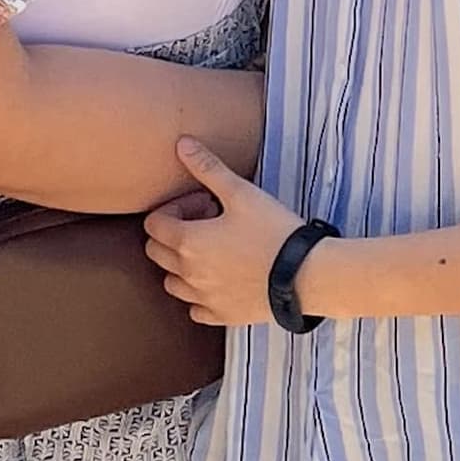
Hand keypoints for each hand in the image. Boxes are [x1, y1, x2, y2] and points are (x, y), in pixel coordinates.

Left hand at [143, 139, 304, 327]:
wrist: (306, 276)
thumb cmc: (274, 232)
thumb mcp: (241, 193)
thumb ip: (208, 168)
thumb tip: (182, 144)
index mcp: (187, 242)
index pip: (153, 224)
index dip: (175, 208)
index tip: (204, 203)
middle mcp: (187, 274)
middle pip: (156, 252)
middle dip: (175, 233)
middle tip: (208, 223)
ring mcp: (203, 298)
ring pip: (171, 282)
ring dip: (182, 265)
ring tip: (211, 251)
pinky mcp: (222, 316)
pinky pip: (195, 309)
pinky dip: (199, 296)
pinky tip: (220, 280)